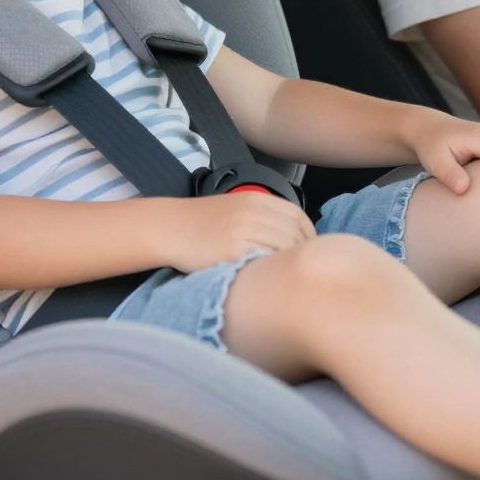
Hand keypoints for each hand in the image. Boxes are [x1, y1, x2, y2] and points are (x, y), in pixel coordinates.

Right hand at [159, 191, 314, 271]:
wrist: (169, 227)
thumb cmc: (201, 222)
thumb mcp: (237, 208)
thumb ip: (264, 218)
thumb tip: (293, 237)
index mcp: (257, 200)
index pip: (298, 217)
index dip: (309, 236)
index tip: (309, 251)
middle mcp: (254, 212)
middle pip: (295, 234)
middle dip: (301, 254)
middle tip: (299, 269)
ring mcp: (244, 231)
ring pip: (283, 249)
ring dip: (288, 264)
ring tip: (285, 277)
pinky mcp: (232, 251)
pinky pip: (263, 262)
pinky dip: (270, 271)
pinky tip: (267, 280)